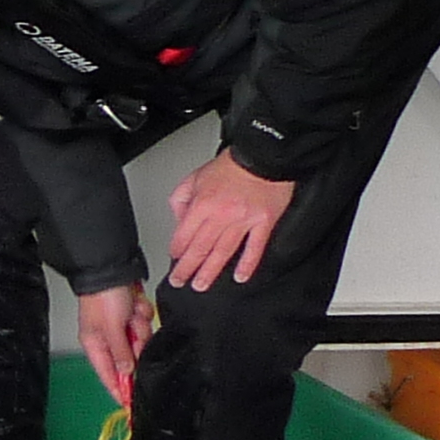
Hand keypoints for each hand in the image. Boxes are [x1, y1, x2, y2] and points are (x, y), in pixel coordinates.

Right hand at [75, 283, 153, 406]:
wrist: (113, 269)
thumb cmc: (103, 297)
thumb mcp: (112, 329)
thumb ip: (121, 353)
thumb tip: (126, 372)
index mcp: (94, 345)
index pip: (108, 375)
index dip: (118, 390)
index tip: (128, 406)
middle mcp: (107, 339)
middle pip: (130, 356)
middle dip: (136, 343)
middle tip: (133, 329)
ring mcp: (121, 327)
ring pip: (140, 340)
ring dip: (140, 326)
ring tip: (133, 312)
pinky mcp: (132, 316)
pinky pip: (145, 325)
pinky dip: (143, 314)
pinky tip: (136, 305)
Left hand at [167, 149, 295, 291]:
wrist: (264, 155)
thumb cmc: (232, 165)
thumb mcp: (196, 176)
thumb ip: (182, 199)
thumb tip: (179, 221)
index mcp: (203, 203)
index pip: (184, 234)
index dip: (177, 250)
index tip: (174, 259)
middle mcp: (222, 214)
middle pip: (200, 248)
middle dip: (187, 268)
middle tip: (180, 281)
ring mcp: (244, 220)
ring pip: (223, 252)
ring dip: (210, 271)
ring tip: (201, 284)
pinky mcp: (264, 222)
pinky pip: (255, 248)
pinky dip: (247, 264)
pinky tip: (240, 277)